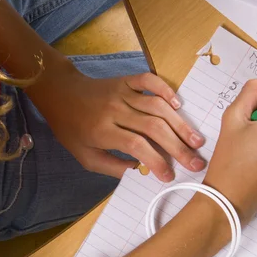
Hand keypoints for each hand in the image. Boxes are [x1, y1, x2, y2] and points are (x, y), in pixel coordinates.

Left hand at [28, 63, 205, 181]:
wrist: (60, 93)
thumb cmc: (72, 129)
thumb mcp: (85, 156)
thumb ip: (113, 167)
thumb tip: (142, 174)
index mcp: (103, 131)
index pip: (136, 146)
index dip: (156, 161)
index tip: (170, 175)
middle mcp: (115, 110)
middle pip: (153, 127)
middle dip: (178, 147)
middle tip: (197, 161)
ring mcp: (122, 93)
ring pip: (157, 107)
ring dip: (180, 124)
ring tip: (196, 141)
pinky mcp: (126, 80)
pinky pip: (149, 81)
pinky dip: (165, 90)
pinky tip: (178, 105)